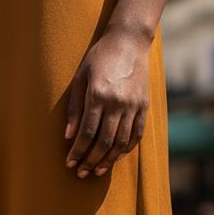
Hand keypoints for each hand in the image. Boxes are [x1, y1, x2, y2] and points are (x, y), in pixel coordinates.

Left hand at [64, 26, 150, 178]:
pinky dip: (125, 150)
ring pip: (121, 143)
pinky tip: (114, 157)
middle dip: (90, 160)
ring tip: (96, 170)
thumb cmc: (99, 57)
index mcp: (98, 94)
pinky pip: (135, 135)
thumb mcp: (80, 77)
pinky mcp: (144, 107)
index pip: (87, 133)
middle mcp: (117, 103)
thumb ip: (75, 108)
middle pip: (104, 142)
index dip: (78, 151)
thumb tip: (69, 137)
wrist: (129, 41)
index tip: (70, 163)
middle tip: (81, 173)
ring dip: (108, 160)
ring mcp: (133, 106)